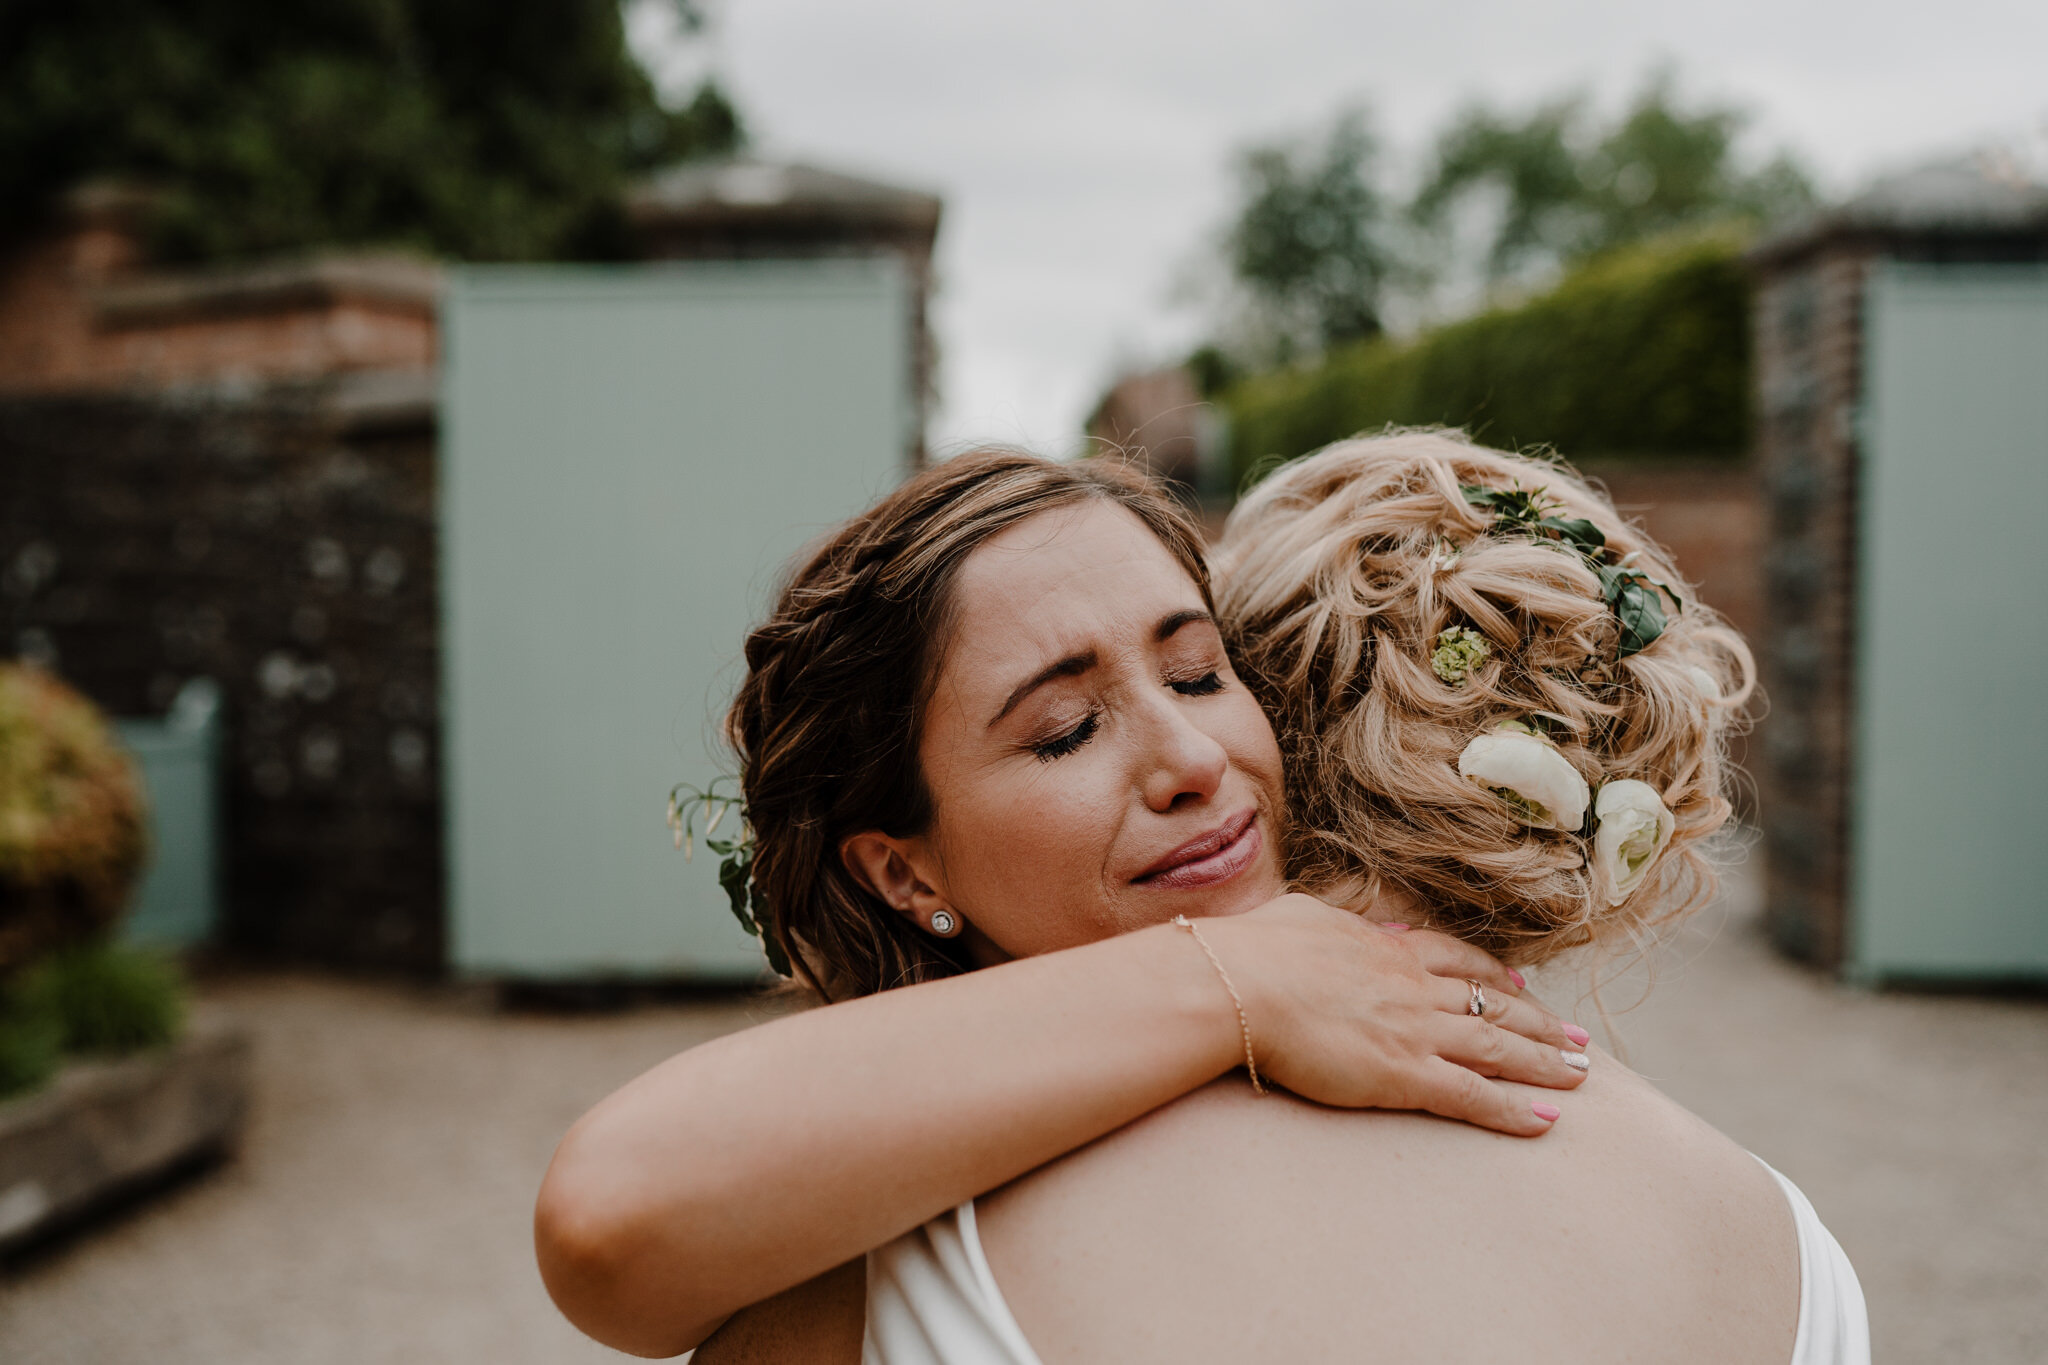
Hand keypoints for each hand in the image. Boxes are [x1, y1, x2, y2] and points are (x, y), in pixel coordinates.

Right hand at [1198, 894, 1588, 1136]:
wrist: (1240, 984)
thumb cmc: (1254, 949)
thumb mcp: (1302, 917)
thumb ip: (1335, 923)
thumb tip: (1348, 926)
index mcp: (1387, 949)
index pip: (1457, 960)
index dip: (1494, 974)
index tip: (1521, 983)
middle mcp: (1414, 987)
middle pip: (1493, 1003)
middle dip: (1539, 1022)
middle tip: (1576, 1038)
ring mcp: (1415, 1030)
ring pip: (1497, 1047)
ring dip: (1545, 1062)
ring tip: (1582, 1074)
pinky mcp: (1404, 1074)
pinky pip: (1473, 1095)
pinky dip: (1514, 1109)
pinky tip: (1547, 1119)